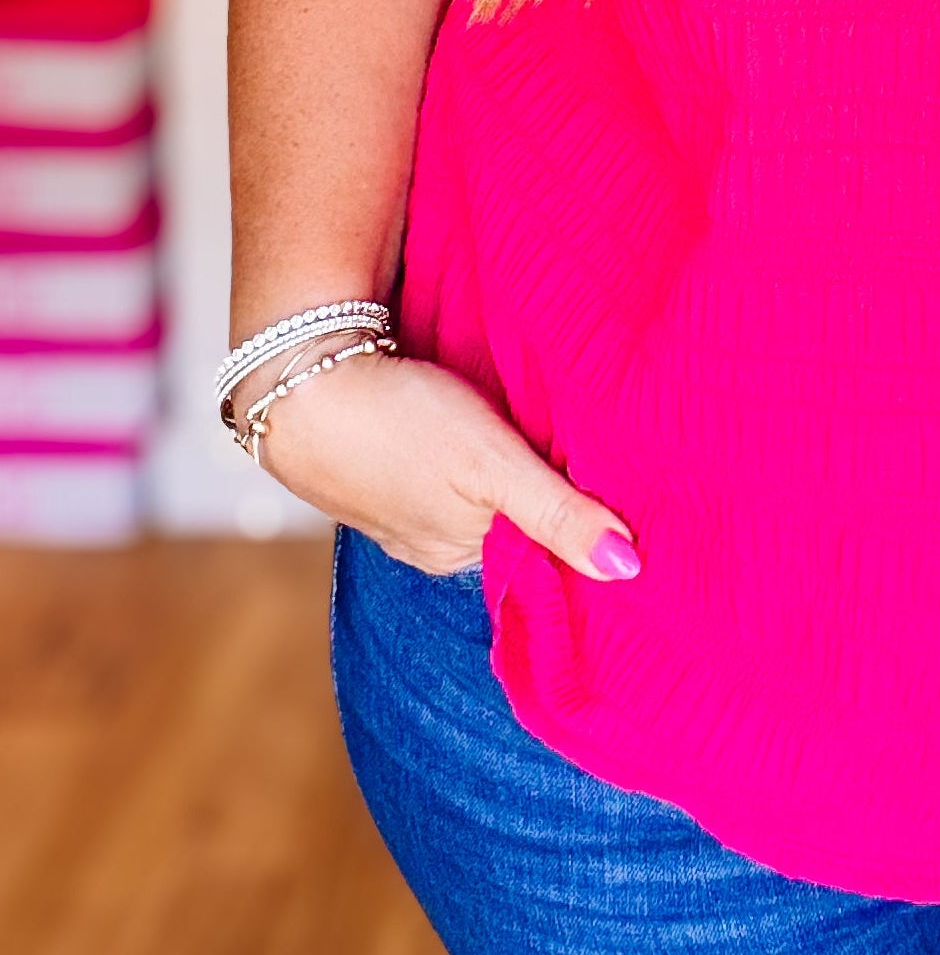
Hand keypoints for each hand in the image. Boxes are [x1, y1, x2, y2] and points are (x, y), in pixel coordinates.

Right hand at [244, 346, 641, 583]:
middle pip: (508, 520)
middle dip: (541, 491)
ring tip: (527, 425)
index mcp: (463, 554)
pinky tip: (464, 421)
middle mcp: (432, 542)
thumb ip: (557, 515)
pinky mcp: (377, 468)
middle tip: (579, 443)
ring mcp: (400, 508)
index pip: (540, 548)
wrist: (298, 383)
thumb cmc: (402, 421)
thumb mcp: (493, 466)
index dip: (576, 516)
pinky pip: (437, 467)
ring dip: (498, 466)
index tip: (615, 485)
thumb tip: (626, 571)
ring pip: (472, 493)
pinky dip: (457, 450)